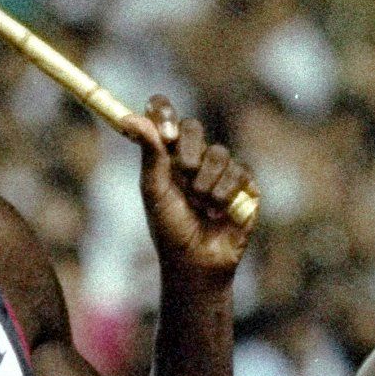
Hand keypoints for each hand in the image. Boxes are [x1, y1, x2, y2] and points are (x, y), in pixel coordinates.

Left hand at [128, 97, 255, 276]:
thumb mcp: (154, 190)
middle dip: (187, 151)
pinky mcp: (245, 185)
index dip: (164, 114)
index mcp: (168, 155)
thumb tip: (129, 119)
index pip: (164, 115)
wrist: (195, 262)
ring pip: (218, 152)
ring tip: (200, 205)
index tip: (165, 133)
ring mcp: (222, 170)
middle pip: (193, 127)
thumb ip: (149, 153)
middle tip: (184, 173)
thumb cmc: (170, 229)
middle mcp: (195, 157)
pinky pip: (239, 171)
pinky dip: (225, 193)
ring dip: (205, 182)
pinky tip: (218, 212)